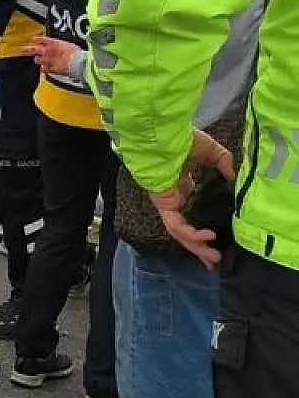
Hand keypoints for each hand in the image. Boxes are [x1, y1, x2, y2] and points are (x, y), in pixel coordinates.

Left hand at [24, 36, 79, 76]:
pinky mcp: (51, 69)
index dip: (36, 39)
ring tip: (39, 59)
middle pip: (34, 49)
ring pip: (37, 60)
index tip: (33, 39)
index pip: (40, 39)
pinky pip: (43, 68)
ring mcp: (49, 61)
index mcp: (54, 43)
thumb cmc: (77, 54)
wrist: (80, 63)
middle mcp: (49, 51)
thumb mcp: (68, 45)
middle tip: (24, 50)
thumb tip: (54, 44)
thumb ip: (58, 44)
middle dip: (28, 49)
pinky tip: (45, 67)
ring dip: (38, 59)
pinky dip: (44, 68)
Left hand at [149, 130, 236, 268]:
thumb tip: (234, 178)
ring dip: (196, 246)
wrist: (165, 137)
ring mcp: (167, 203)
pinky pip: (176, 225)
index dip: (202, 225)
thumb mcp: (211, 152)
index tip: (217, 237)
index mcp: (181, 186)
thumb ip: (224, 164)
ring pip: (180, 232)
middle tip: (215, 260)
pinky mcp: (164, 205)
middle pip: (185, 229)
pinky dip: (191, 233)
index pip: (191, 212)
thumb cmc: (184, 141)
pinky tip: (207, 237)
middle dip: (199, 246)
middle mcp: (174, 198)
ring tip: (214, 258)